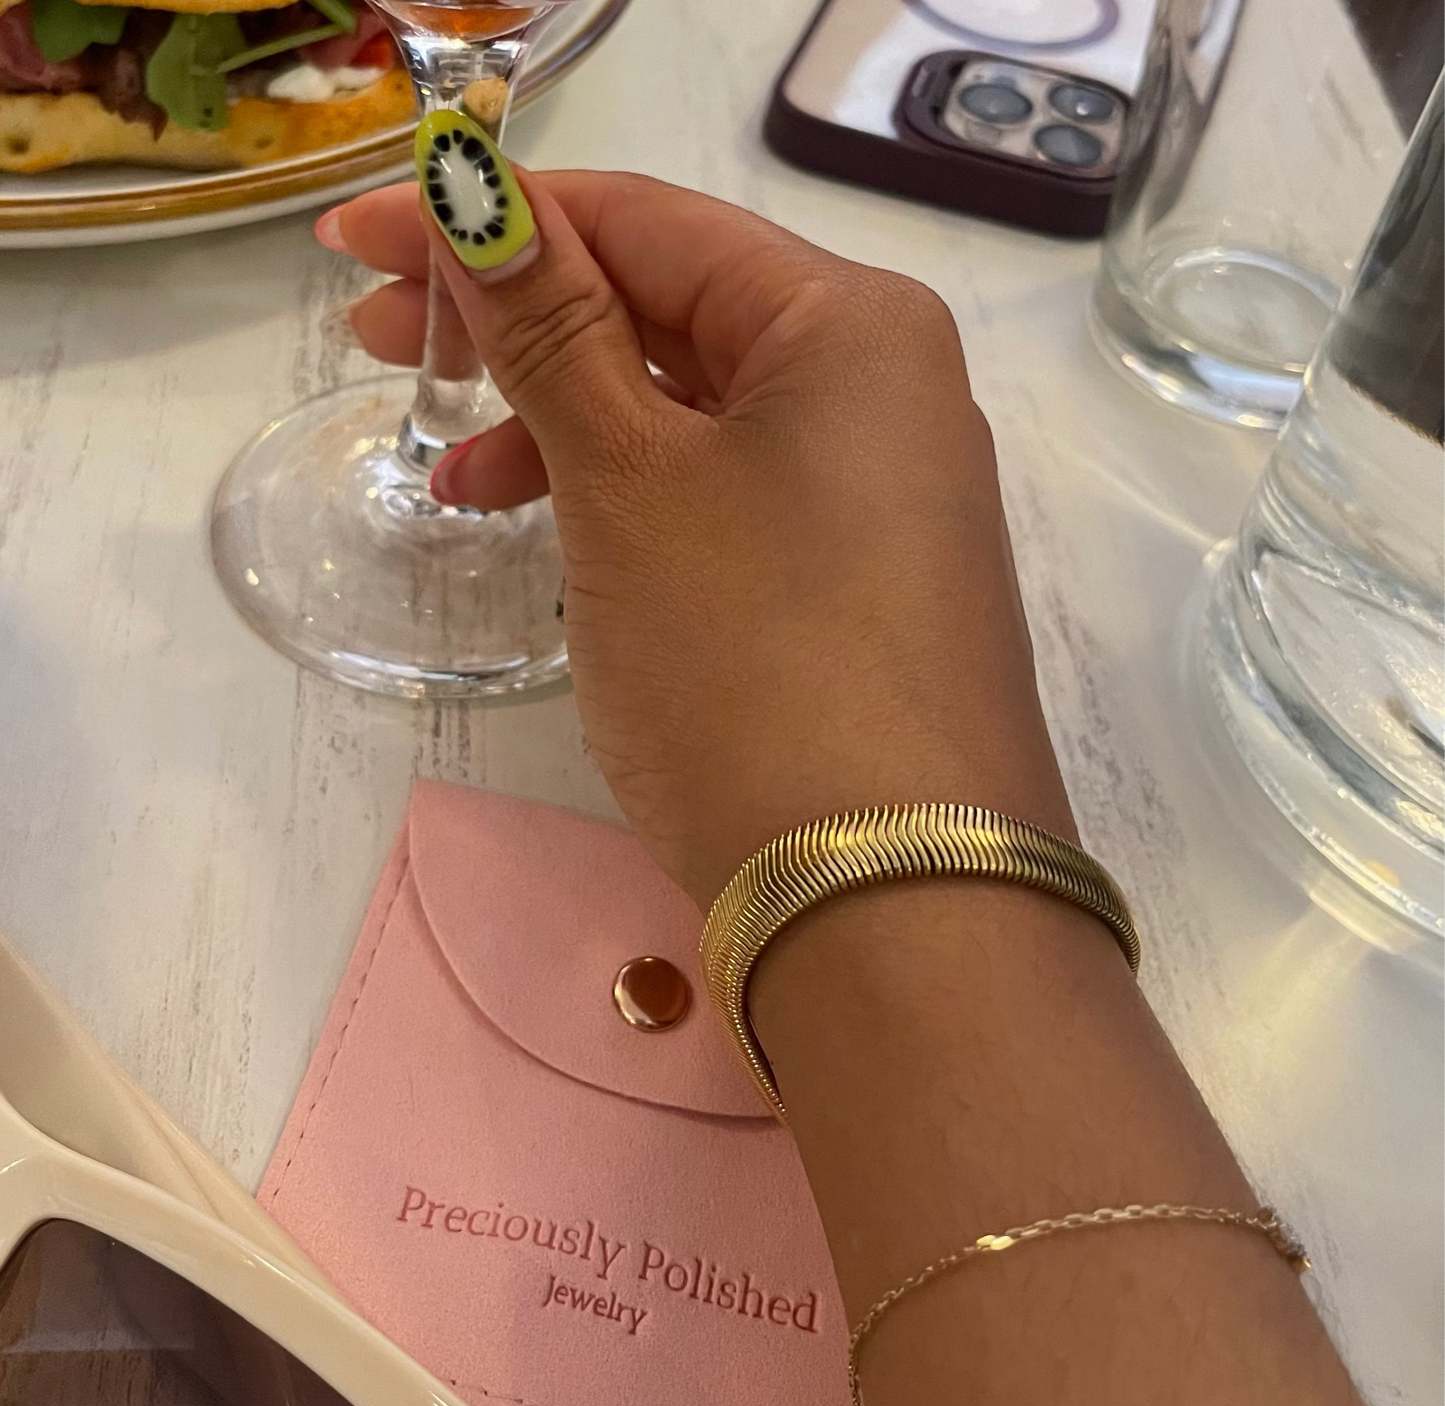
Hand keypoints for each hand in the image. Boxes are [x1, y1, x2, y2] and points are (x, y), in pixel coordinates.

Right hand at [322, 171, 1071, 904]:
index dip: (496, 220)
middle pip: (674, 312)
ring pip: (697, 415)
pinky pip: (730, 501)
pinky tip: (556, 537)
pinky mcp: (862, 587)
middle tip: (378, 343)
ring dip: (569, 424)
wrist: (892, 909)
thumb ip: (550, 338)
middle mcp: (886, 391)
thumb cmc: (754, 667)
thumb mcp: (631, 487)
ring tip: (454, 473)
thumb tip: (474, 202)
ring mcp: (882, 498)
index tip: (359, 235)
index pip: (649, 223)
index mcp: (851, 324)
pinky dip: (636, 502)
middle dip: (523, 322)